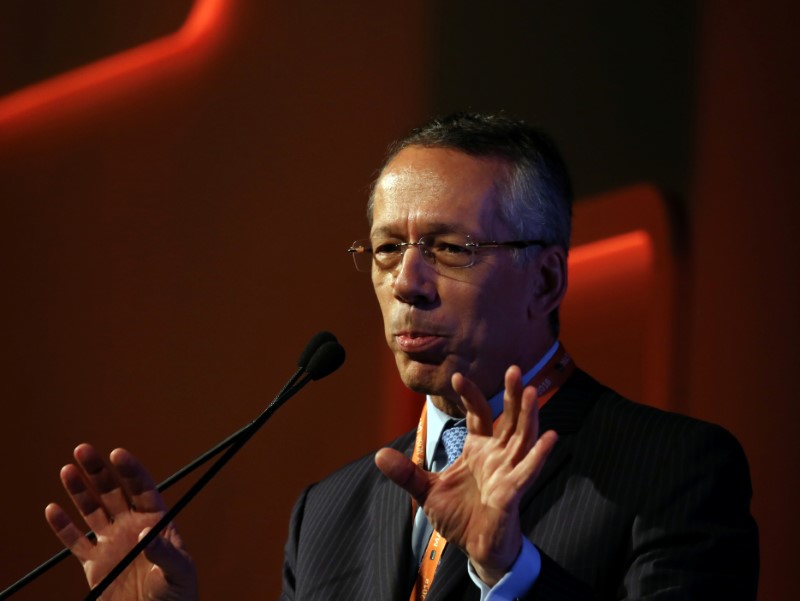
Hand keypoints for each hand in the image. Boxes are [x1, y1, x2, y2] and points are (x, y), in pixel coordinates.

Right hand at [45, 444, 197, 600]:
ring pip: (91, 511)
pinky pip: (75, 543)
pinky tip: (53, 510)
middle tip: (83, 449)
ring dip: (79, 491)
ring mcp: (112, 543)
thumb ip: (165, 553)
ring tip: (66, 469)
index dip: (130, 470)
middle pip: (112, 492)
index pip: (142, 488)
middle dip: (98, 470)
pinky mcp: (94, 564)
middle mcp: (132, 526)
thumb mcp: (179, 572)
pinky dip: (63, 527)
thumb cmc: (178, 596)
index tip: (117, 454)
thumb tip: (145, 534)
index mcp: (156, 521)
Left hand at [375, 366, 557, 585]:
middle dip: (513, 395)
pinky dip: (538, 455)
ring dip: (529, 416)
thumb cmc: (459, 518)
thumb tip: (378, 454)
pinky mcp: (513, 492)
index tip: (457, 377)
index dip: (471, 396)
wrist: (476, 549)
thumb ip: (406, 473)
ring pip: (522, 438)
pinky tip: (549, 437)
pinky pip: (527, 471)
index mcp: (478, 450)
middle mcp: (498, 456)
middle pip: (509, 420)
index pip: (479, 416)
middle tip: (514, 369)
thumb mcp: (427, 492)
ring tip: (533, 391)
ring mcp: (508, 472)